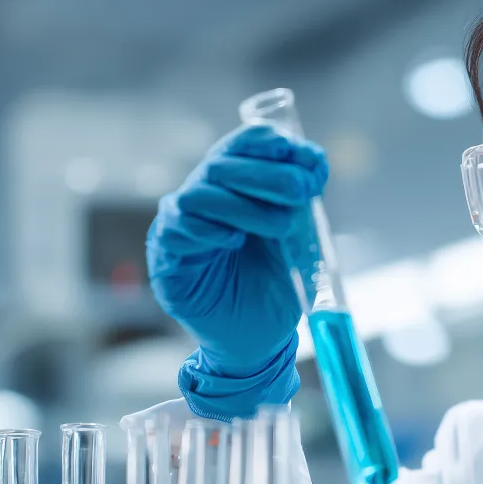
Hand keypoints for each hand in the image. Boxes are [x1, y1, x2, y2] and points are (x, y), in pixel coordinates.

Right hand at [147, 124, 328, 419]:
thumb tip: (315, 164)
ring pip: (201, 194)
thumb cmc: (273, 286)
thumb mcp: (296, 240)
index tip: (307, 157)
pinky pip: (178, 230)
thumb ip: (300, 203)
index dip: (272, 144)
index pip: (244, 146)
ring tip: (280, 227)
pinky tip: (233, 240)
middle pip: (222, 165)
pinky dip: (208, 229)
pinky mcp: (167, 257)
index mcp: (236, 187)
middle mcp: (204, 198)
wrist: (256, 340)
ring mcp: (181, 226)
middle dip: (266, 173)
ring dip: (245, 205)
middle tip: (302, 191)